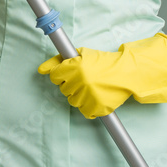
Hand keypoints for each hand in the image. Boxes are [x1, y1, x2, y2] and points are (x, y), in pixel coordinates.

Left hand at [38, 33, 166, 118]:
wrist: (126, 73)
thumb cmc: (102, 62)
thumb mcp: (80, 54)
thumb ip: (58, 60)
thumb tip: (40, 69)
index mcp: (74, 66)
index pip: (54, 76)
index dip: (61, 74)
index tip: (68, 73)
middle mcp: (80, 81)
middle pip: (63, 89)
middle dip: (71, 84)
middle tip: (84, 79)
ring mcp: (88, 96)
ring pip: (72, 101)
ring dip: (79, 95)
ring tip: (91, 87)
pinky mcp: (97, 108)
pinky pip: (84, 112)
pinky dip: (89, 107)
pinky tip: (96, 97)